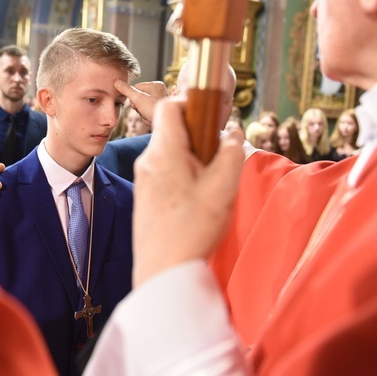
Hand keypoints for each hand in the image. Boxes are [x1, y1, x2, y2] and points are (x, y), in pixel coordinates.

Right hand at [114, 80, 167, 124]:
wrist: (166, 124)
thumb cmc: (153, 110)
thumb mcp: (138, 98)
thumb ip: (126, 90)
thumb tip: (116, 82)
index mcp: (155, 85)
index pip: (136, 88)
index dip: (133, 98)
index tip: (136, 105)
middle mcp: (159, 91)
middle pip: (139, 98)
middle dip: (139, 108)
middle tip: (143, 111)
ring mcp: (160, 101)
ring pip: (143, 107)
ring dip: (143, 114)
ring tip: (148, 116)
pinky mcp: (160, 109)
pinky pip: (149, 112)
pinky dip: (148, 117)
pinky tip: (152, 119)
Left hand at [131, 98, 244, 287]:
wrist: (162, 271)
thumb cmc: (192, 230)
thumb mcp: (224, 188)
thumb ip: (232, 153)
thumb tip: (232, 133)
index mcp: (164, 152)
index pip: (169, 106)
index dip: (192, 103)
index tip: (213, 117)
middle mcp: (148, 161)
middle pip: (172, 129)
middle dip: (198, 135)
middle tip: (218, 158)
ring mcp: (143, 179)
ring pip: (170, 151)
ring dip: (192, 157)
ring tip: (209, 183)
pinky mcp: (145, 195)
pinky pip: (165, 170)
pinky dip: (183, 174)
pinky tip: (196, 198)